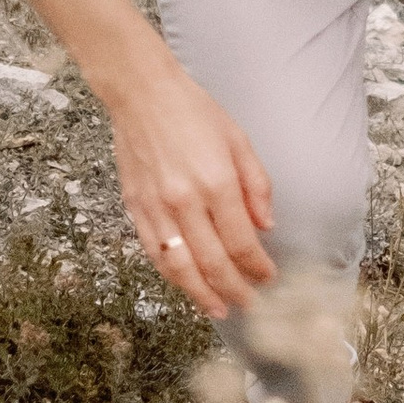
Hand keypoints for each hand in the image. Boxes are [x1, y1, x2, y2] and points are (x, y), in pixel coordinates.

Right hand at [99, 49, 275, 317]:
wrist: (142, 93)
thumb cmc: (193, 111)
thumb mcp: (239, 140)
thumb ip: (256, 186)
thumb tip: (265, 226)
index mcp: (216, 183)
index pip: (242, 242)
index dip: (257, 266)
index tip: (268, 276)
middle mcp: (184, 201)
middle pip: (213, 263)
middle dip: (234, 289)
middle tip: (249, 303)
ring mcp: (156, 208)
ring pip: (180, 268)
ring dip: (201, 294)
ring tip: (219, 309)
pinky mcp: (136, 208)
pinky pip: (155, 253)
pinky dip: (171, 275)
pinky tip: (186, 285)